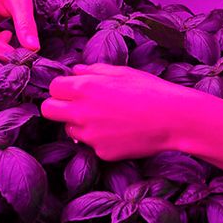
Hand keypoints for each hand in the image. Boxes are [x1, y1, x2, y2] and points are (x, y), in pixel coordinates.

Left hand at [40, 63, 204, 160]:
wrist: (173, 118)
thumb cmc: (150, 90)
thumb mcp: (122, 72)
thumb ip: (94, 71)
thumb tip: (76, 71)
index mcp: (84, 88)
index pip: (53, 87)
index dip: (62, 87)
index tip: (73, 88)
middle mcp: (81, 113)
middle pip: (49, 110)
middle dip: (58, 106)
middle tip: (77, 105)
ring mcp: (90, 136)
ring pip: (69, 129)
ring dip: (79, 123)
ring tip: (106, 117)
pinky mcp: (101, 152)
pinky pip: (91, 144)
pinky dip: (100, 138)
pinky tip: (120, 130)